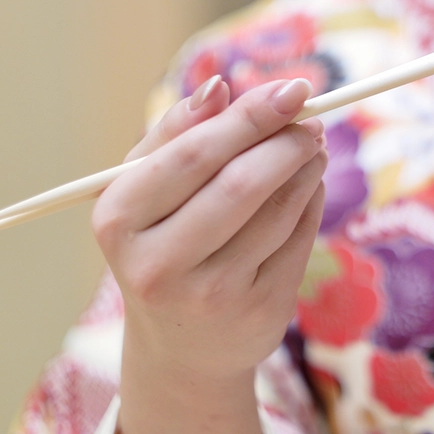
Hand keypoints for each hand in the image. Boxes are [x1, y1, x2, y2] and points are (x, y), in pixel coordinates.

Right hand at [93, 76, 326, 433]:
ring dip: (307, 169)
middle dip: (287, 142)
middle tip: (313, 120)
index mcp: (120, 221)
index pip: (194, 155)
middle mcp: (159, 263)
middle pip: (241, 184)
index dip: (250, 117)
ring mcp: (212, 294)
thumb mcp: (147, 192)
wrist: (183, 348)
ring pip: (278, 212)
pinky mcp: (259, 310)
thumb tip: (220, 85)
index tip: (293, 89)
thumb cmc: (163, 246)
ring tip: (313, 148)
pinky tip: (310, 186)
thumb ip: (177, 133)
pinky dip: (312, 203)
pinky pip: (299, 240)